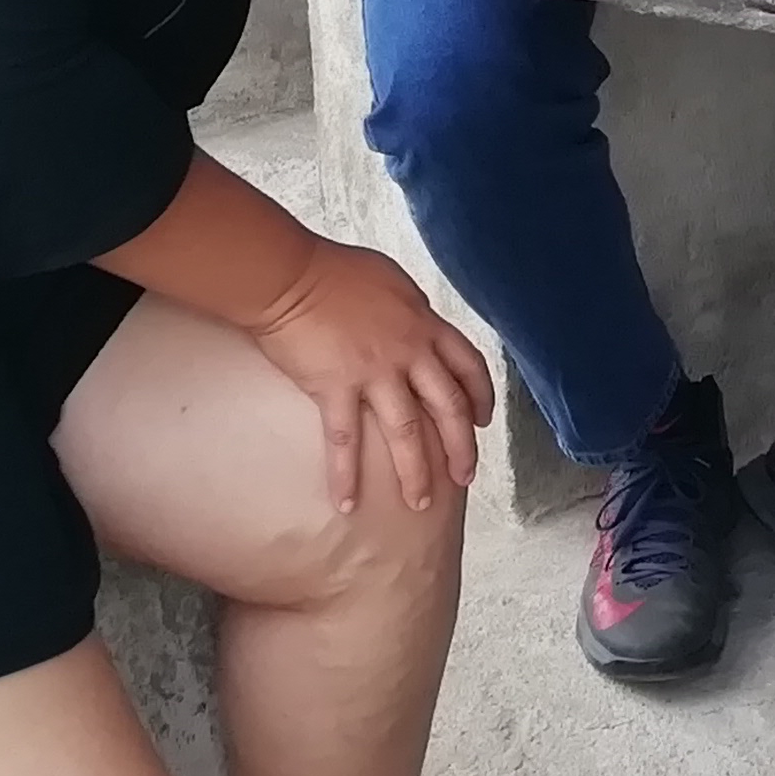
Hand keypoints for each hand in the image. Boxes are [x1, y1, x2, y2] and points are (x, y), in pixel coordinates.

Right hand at [249, 242, 497, 512]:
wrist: (291, 276)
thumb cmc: (335, 271)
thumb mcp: (392, 281)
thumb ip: (411, 310)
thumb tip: (419, 323)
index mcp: (425, 325)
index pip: (468, 365)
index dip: (480, 396)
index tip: (483, 421)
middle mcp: (409, 352)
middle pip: (449, 407)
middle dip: (461, 447)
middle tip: (464, 478)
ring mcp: (375, 373)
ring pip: (407, 432)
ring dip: (415, 472)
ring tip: (419, 503)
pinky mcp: (336, 389)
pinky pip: (345, 441)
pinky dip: (345, 475)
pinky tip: (346, 503)